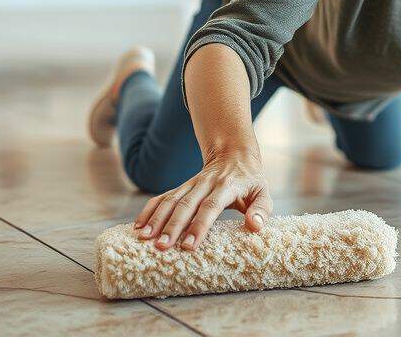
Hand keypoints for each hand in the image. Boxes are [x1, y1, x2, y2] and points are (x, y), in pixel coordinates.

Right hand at [132, 153, 271, 251]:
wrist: (233, 153)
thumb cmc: (250, 181)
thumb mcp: (263, 192)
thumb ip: (262, 209)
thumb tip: (255, 226)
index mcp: (226, 187)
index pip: (210, 207)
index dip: (199, 226)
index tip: (188, 246)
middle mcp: (205, 184)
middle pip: (186, 205)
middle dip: (172, 226)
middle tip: (161, 247)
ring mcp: (190, 185)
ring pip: (170, 200)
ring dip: (156, 219)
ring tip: (144, 238)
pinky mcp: (181, 188)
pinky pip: (162, 197)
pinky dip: (149, 210)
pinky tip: (138, 226)